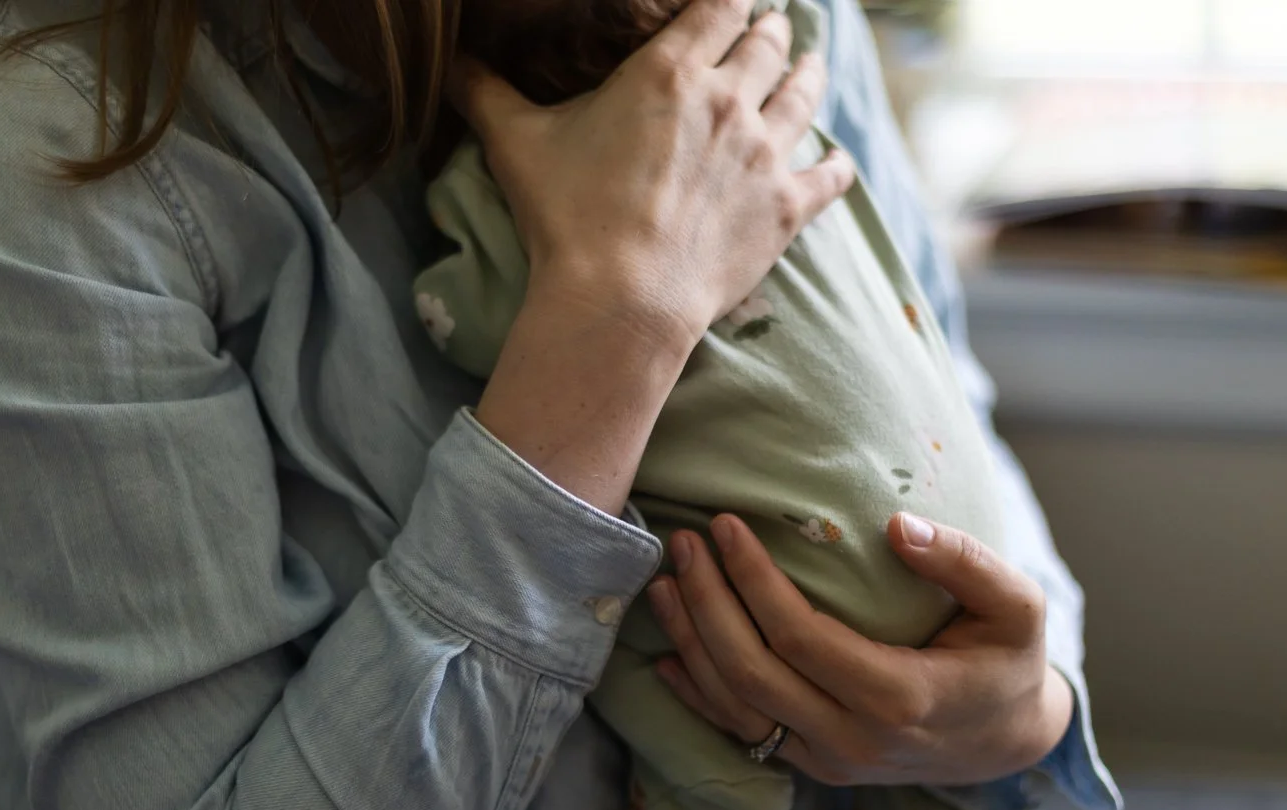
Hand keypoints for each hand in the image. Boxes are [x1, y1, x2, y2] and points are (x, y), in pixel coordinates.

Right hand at [449, 0, 855, 352]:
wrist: (622, 302)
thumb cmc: (569, 220)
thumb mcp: (516, 145)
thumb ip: (483, 93)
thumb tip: (448, 63)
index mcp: (670, 71)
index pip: (717, 6)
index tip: (730, 1)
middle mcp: (728, 100)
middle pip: (766, 44)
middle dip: (769, 31)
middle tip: (771, 29)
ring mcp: (765, 153)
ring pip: (803, 95)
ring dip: (808, 73)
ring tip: (811, 61)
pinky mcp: (787, 208)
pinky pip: (831, 174)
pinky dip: (837, 162)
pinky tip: (839, 160)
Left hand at [645, 513, 1074, 786]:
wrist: (1008, 742)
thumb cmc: (1010, 661)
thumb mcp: (1018, 607)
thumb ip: (966, 563)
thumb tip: (898, 528)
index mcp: (900, 697)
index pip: (799, 636)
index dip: (752, 580)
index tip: (725, 526)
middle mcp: (854, 739)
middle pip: (752, 673)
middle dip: (707, 603)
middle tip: (683, 543)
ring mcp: (829, 760)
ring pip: (736, 708)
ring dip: (690, 644)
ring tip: (663, 583)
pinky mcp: (814, 765)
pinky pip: (742, 734)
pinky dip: (699, 696)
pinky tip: (666, 657)